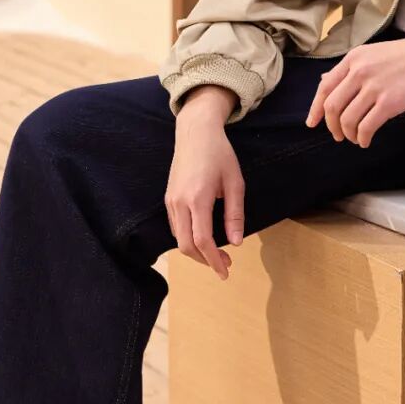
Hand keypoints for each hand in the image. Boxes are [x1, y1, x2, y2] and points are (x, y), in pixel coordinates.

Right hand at [165, 111, 244, 279]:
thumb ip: (235, 214)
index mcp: (198, 198)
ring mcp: (171, 200)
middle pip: (186, 246)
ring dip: (196, 251)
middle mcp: (179, 202)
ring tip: (217, 253)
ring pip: (179, 238)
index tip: (226, 271)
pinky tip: (204, 238)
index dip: (214, 260)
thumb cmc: (219, 154)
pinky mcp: (168, 198)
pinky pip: (176, 227)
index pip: (202, 240)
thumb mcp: (235, 182)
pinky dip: (188, 239)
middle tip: (225, 265)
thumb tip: (236, 242)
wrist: (195, 132)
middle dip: (205, 260)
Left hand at [305, 36, 404, 148]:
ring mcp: (373, 87)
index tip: (312, 122)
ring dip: (348, 134)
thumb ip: (349, 69)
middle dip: (332, 126)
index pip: (325, 87)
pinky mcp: (388, 103)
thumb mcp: (372, 54)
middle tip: (338, 135)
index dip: (315, 108)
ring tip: (356, 138)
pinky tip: (366, 141)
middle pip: (332, 106)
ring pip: (347, 120)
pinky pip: (366, 127)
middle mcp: (359, 72)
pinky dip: (362, 138)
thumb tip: (325, 82)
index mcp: (353, 59)